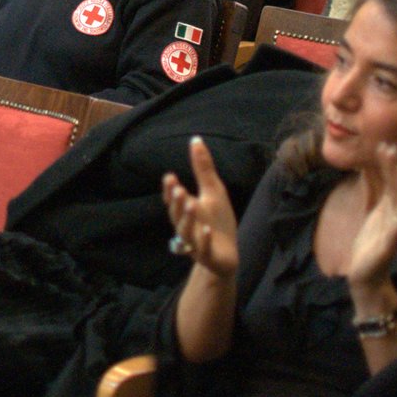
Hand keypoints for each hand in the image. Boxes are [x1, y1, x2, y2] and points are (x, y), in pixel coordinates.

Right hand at [162, 137, 238, 278]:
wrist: (226, 256)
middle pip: (177, 215)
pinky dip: (204, 239)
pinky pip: (204, 248)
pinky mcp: (208, 255)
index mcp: (186, 210)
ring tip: (191, 204)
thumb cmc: (217, 221)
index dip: (170, 191)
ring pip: (186, 231)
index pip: (174, 200)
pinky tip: (208, 229)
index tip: (170, 178)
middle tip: (178, 188)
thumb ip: (203, 168)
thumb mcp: (212, 191)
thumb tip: (195, 139)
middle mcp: (186, 226)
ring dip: (187, 218)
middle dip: (176, 202)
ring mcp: (196, 242)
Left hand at [346, 143, 396, 292]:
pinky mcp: (390, 243)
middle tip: (394, 148)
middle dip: (396, 169)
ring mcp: (394, 229)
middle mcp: (394, 216)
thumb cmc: (371, 245)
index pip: (390, 182)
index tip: (384, 145)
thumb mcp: (374, 216)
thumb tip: (379, 177)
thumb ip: (380, 198)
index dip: (387, 165)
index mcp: (388, 209)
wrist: (366, 275)